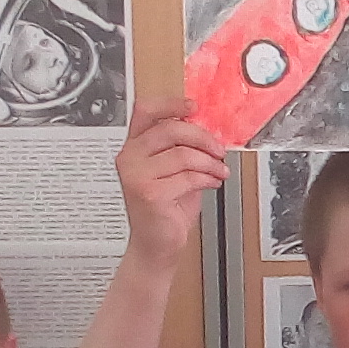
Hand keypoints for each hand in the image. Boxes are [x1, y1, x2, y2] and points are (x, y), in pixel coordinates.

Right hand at [112, 97, 229, 271]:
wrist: (156, 243)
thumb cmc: (165, 208)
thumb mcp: (174, 171)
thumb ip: (182, 148)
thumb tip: (206, 130)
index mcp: (134, 147)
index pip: (146, 111)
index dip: (170, 103)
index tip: (193, 106)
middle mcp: (130, 158)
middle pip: (171, 129)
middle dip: (202, 137)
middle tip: (218, 148)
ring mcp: (136, 176)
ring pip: (184, 155)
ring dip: (210, 162)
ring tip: (218, 170)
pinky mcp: (150, 193)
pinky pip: (188, 177)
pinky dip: (207, 179)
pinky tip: (212, 182)